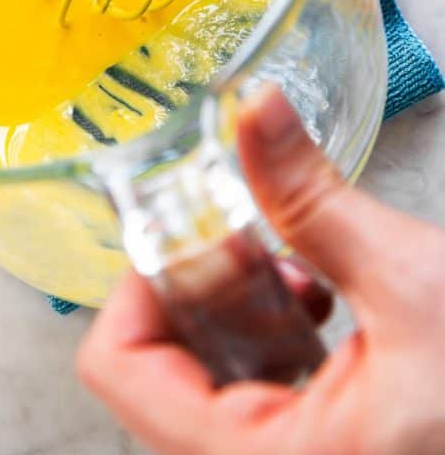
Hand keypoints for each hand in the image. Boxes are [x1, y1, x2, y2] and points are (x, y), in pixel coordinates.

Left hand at [78, 87, 444, 454]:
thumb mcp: (411, 283)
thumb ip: (312, 196)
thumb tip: (254, 110)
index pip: (119, 370)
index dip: (137, 283)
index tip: (181, 229)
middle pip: (157, 373)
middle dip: (196, 290)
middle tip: (237, 235)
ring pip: (207, 385)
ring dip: (236, 310)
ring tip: (288, 261)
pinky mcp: (328, 453)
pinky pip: (258, 398)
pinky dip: (274, 338)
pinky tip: (320, 297)